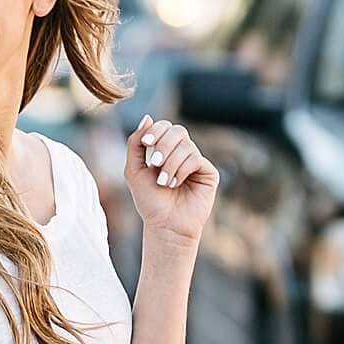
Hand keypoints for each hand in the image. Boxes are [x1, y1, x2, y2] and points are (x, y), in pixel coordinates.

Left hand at [125, 112, 216, 247]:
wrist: (165, 226)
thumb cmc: (150, 201)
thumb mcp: (134, 170)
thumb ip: (135, 144)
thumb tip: (148, 117)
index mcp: (166, 150)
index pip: (165, 127)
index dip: (156, 131)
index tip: (146, 144)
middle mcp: (182, 153)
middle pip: (177, 131)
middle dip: (163, 146)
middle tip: (154, 164)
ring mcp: (196, 162)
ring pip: (186, 145)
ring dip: (171, 163)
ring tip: (163, 182)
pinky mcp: (208, 172)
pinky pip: (196, 159)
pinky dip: (182, 169)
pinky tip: (175, 184)